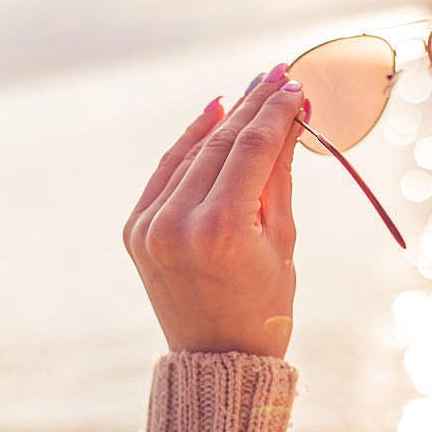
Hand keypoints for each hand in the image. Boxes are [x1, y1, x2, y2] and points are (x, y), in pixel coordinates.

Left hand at [123, 66, 308, 357]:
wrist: (218, 357)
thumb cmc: (266, 305)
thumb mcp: (282, 240)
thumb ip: (279, 175)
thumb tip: (290, 118)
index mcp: (222, 231)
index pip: (253, 149)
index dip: (276, 112)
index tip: (296, 86)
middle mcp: (178, 223)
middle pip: (220, 144)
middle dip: (253, 106)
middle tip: (278, 74)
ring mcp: (150, 226)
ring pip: (191, 152)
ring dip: (222, 118)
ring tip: (250, 89)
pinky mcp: (135, 230)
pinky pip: (167, 172)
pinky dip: (189, 143)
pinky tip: (212, 115)